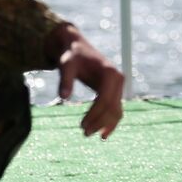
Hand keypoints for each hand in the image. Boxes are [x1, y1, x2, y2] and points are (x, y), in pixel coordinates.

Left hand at [51, 24, 124, 138]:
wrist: (76, 47)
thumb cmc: (71, 56)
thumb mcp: (66, 65)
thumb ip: (65, 80)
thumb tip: (62, 97)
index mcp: (110, 73)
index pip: (105, 100)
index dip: (94, 115)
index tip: (82, 126)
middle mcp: (118, 79)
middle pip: (112, 107)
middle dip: (99, 122)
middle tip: (84, 133)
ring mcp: (118, 85)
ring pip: (116, 110)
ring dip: (105, 124)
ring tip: (90, 134)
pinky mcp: (114, 90)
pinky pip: (115, 108)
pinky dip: (110, 121)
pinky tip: (102, 132)